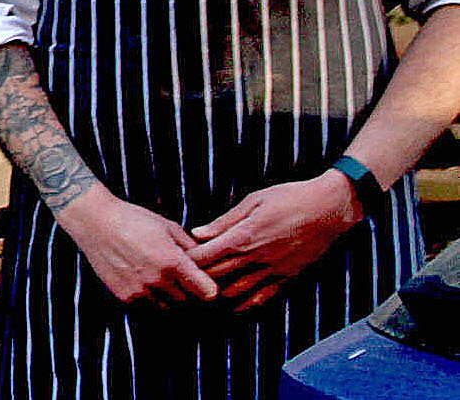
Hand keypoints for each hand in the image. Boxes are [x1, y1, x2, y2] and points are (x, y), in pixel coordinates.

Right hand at [55, 184, 220, 307]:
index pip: (207, 292)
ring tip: (163, 281)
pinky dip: (150, 298)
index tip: (204, 282)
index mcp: (173, 260)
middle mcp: (158, 279)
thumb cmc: (132, 219)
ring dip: (170, 298)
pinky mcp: (125, 295)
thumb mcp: (167, 226)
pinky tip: (145, 281)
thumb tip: (207, 258)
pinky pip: (147, 306)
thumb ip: (190, 246)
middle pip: (189, 302)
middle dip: (189, 293)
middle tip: (183, 280)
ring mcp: (140, 289)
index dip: (209, 288)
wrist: (95, 221)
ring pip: (169, 307)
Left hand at [189, 174, 365, 310]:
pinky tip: (235, 306)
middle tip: (184, 279)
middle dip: (198, 278)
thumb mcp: (253, 201)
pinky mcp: (288, 276)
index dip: (189, 260)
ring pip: (238, 291)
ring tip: (204, 293)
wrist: (329, 209)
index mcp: (244, 236)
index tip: (176, 260)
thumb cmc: (290, 198)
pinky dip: (247, 304)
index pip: (208, 255)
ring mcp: (273, 270)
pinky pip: (264, 297)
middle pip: (218, 275)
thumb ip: (224, 221)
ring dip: (219, 294)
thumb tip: (198, 232)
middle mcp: (257, 257)